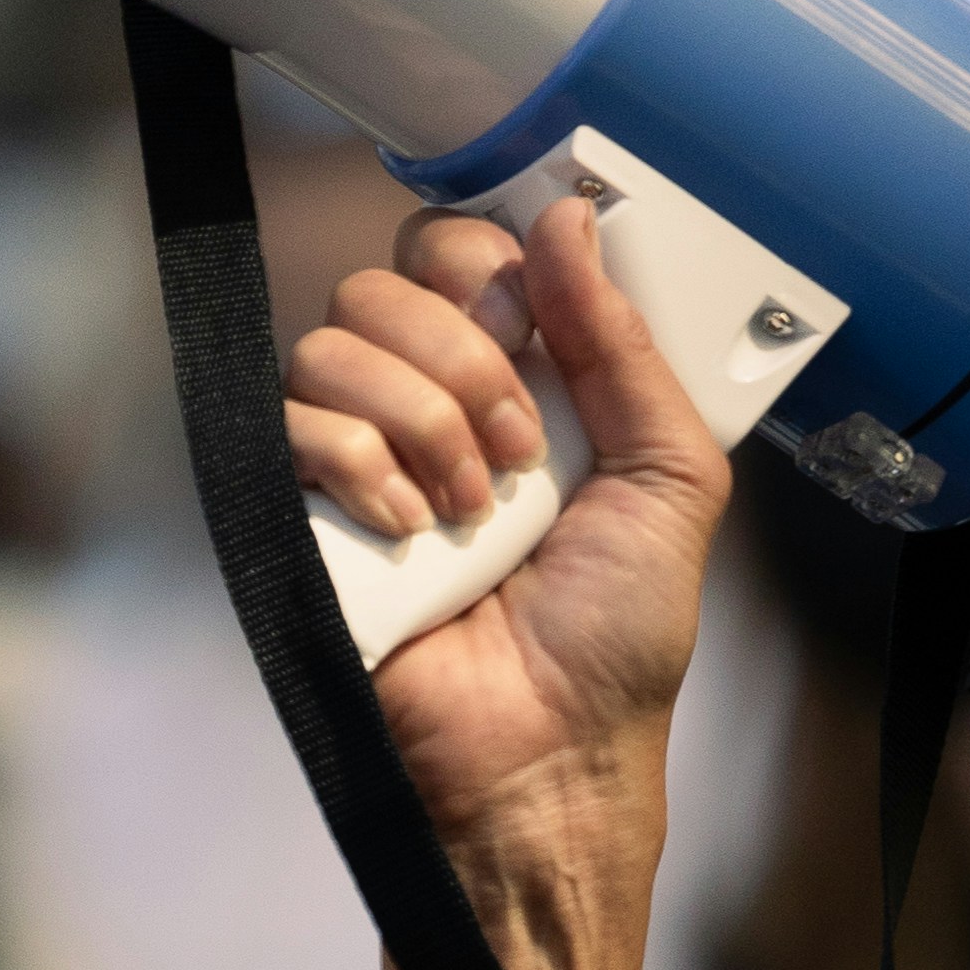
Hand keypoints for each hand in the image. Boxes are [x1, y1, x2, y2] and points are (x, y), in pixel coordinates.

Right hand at [284, 194, 731, 904]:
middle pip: (391, 280)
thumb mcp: (671, 480)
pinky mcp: (306, 508)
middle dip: (468, 360)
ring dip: (426, 422)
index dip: (488, 265)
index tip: (530, 322)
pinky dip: (366, 470)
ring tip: (473, 509)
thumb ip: (626, 345)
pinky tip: (413, 532)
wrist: (548, 752)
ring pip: (337, 339)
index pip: (462, 251)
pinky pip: (298, 420)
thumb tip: (568, 217)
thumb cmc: (617, 636)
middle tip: (521, 451)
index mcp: (524, 379)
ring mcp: (363, 451)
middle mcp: (434, 400)